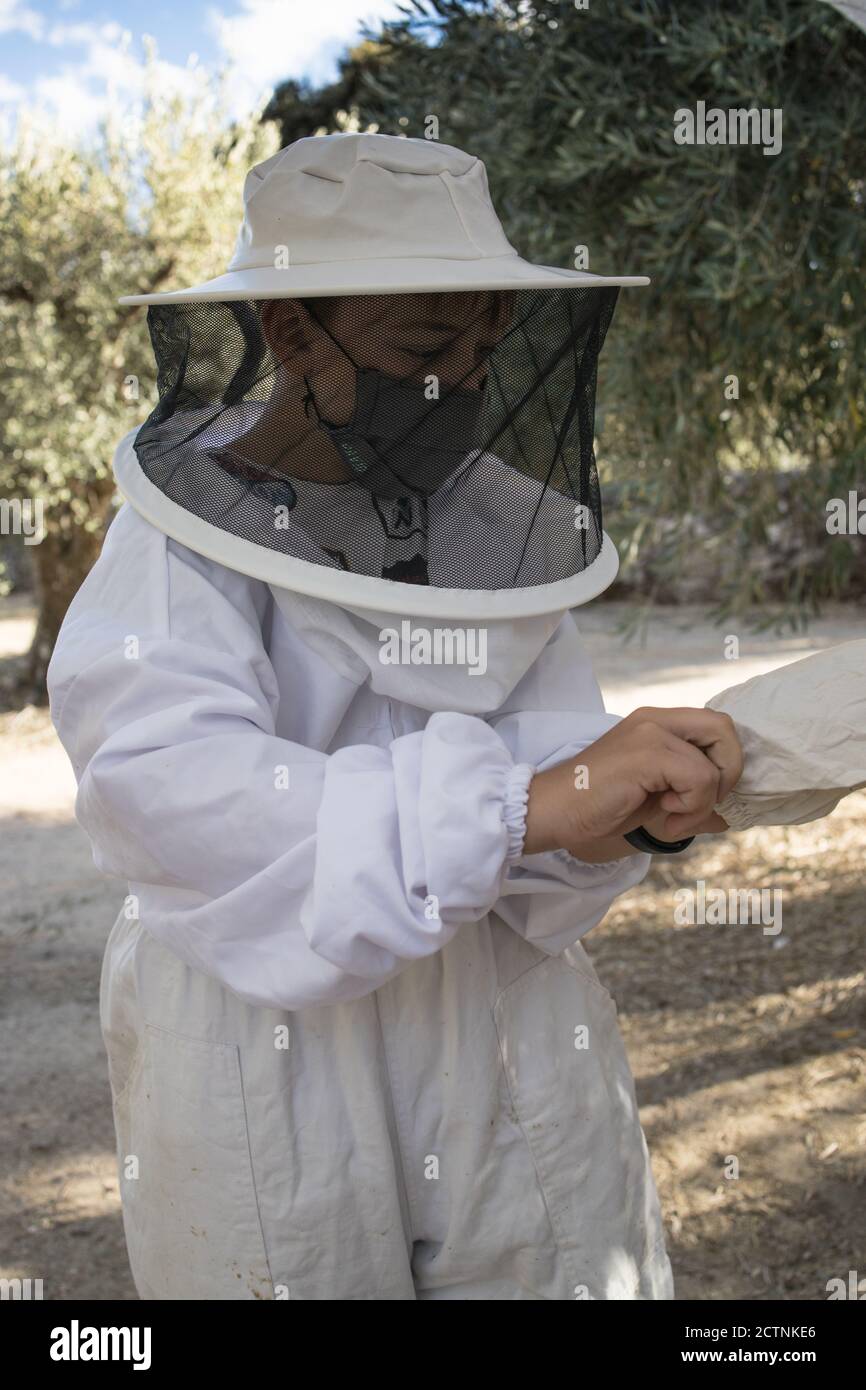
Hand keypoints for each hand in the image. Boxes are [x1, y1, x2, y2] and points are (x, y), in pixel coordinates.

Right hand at [523, 707, 742, 857]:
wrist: (553, 811)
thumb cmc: (597, 807)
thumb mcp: (654, 801)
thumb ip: (690, 800)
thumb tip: (724, 818)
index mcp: (656, 723)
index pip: (715, 727)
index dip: (723, 763)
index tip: (701, 798)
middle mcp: (655, 719)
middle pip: (724, 729)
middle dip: (727, 773)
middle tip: (700, 803)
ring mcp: (650, 732)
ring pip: (715, 761)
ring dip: (705, 800)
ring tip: (675, 816)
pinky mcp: (645, 753)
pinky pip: (699, 779)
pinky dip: (692, 806)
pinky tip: (667, 816)